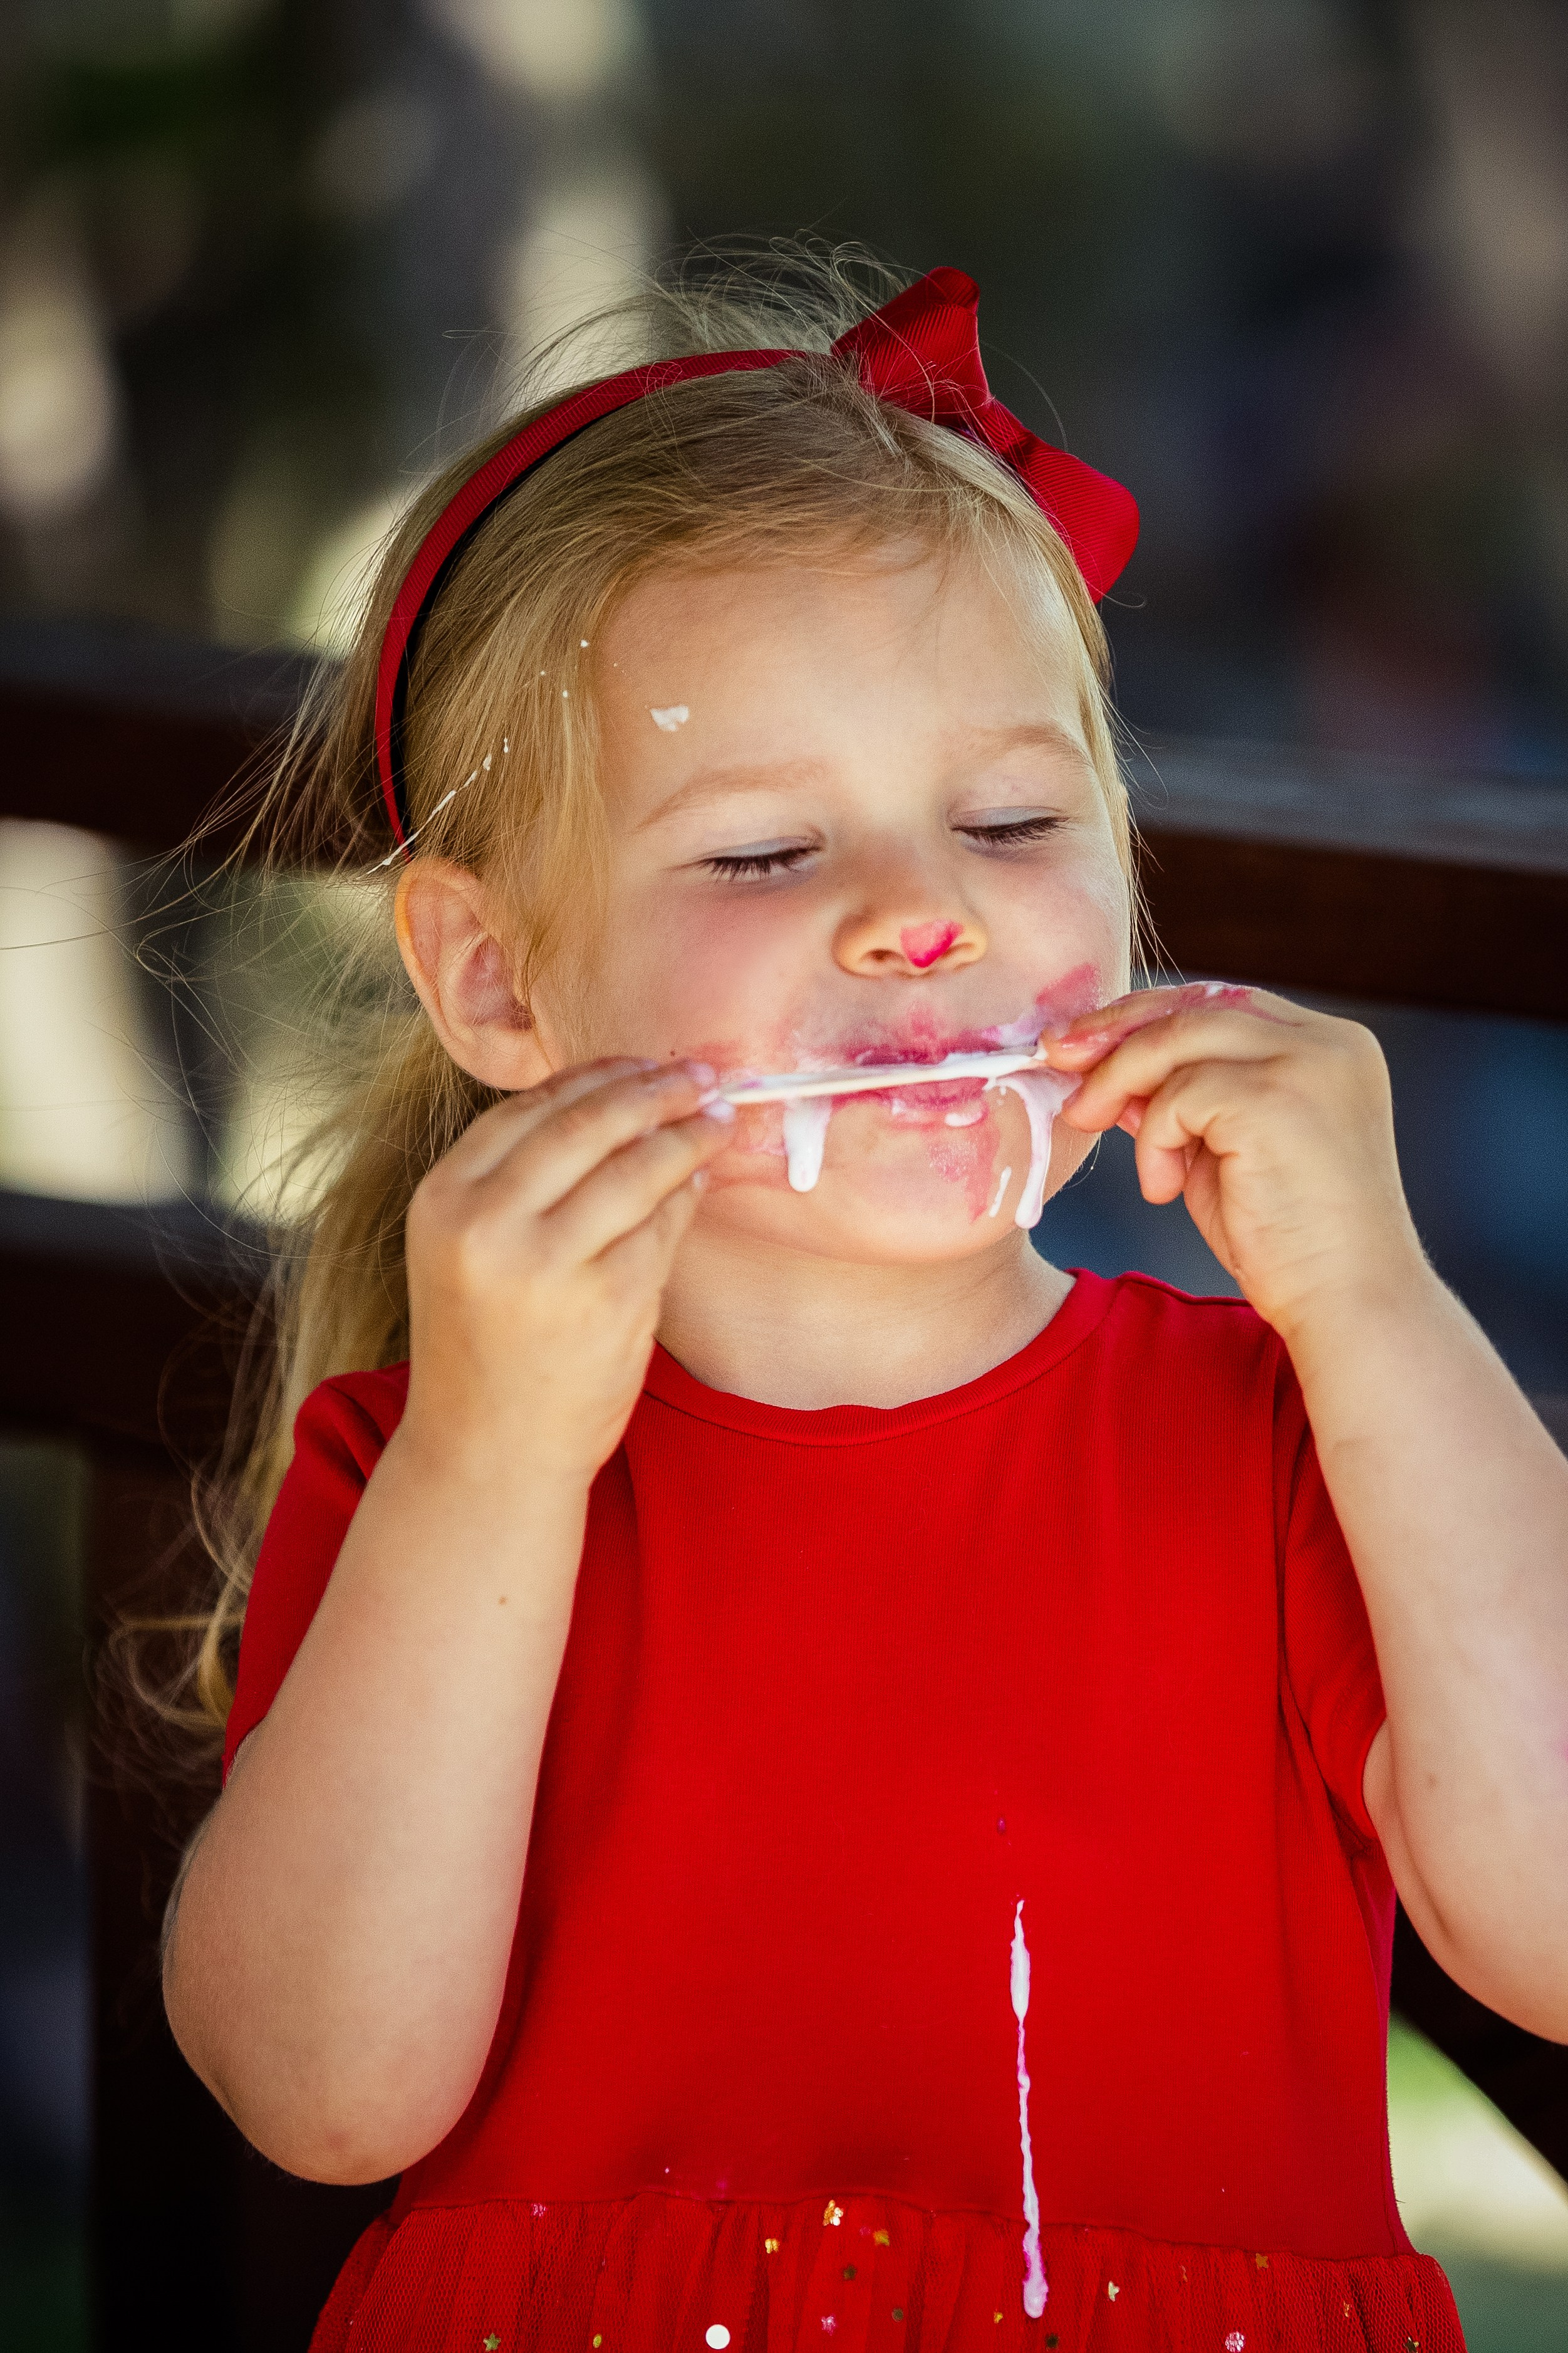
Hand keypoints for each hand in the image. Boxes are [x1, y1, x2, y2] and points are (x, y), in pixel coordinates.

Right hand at [400, 1059, 732, 1487]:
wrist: (488, 1450)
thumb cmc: (486, 1344)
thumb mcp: (467, 1250)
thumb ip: (520, 1181)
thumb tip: (620, 1102)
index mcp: (444, 1199)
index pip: (529, 1110)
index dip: (594, 1078)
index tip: (641, 1064)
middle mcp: (489, 1224)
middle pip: (587, 1126)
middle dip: (652, 1091)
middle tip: (699, 1076)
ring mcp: (550, 1264)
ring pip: (635, 1170)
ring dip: (685, 1136)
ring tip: (716, 1118)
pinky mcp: (609, 1301)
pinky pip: (661, 1228)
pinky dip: (685, 1199)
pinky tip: (697, 1184)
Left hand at [1046, 984, 1426, 1340]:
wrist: (1347, 1304)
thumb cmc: (1287, 1243)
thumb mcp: (1223, 1151)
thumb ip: (1181, 1101)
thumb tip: (1107, 1066)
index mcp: (1327, 1046)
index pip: (1221, 1003)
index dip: (1147, 1016)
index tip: (1084, 1041)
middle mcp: (1327, 1042)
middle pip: (1196, 1005)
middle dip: (1115, 1029)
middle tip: (1057, 1056)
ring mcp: (1307, 1064)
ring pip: (1178, 1039)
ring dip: (1118, 1080)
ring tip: (1092, 1123)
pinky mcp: (1275, 1099)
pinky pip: (1178, 1094)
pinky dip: (1152, 1137)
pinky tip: (1164, 1186)